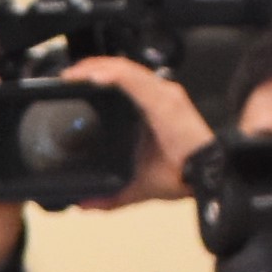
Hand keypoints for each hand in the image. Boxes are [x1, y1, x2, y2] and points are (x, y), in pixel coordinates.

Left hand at [55, 54, 216, 205]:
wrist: (205, 177)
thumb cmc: (181, 174)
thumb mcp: (135, 184)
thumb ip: (110, 195)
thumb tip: (85, 204)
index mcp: (150, 108)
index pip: (120, 81)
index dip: (95, 75)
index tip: (71, 83)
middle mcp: (157, 94)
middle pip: (120, 70)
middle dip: (91, 67)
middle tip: (67, 76)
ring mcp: (163, 95)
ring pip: (125, 70)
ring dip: (97, 68)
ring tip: (74, 74)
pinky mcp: (165, 101)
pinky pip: (135, 80)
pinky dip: (114, 76)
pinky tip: (95, 77)